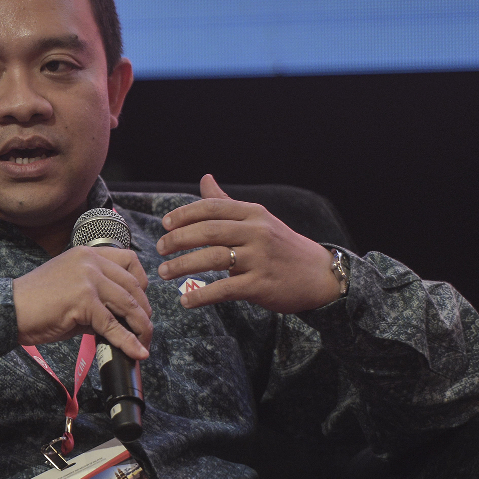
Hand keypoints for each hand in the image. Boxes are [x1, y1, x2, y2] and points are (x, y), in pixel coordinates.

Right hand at [13, 246, 152, 359]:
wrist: (10, 310)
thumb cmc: (36, 302)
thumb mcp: (72, 289)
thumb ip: (97, 295)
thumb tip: (122, 318)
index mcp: (87, 253)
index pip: (129, 260)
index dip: (142, 282)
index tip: (143, 300)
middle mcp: (90, 261)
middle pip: (133, 284)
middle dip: (144, 310)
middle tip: (145, 328)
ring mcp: (87, 279)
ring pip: (128, 304)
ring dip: (141, 326)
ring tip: (144, 342)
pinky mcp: (83, 300)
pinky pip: (113, 325)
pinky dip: (128, 341)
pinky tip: (136, 351)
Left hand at [156, 174, 341, 312]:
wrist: (319, 276)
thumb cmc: (281, 246)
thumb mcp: (257, 219)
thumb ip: (227, 202)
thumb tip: (204, 178)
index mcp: (253, 214)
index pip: (211, 207)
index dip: (184, 215)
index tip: (164, 224)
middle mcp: (257, 233)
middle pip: (208, 231)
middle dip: (178, 239)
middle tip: (159, 248)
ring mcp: (259, 259)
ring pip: (212, 259)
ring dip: (183, 266)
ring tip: (164, 273)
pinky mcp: (261, 285)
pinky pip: (224, 289)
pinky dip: (202, 295)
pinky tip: (186, 300)